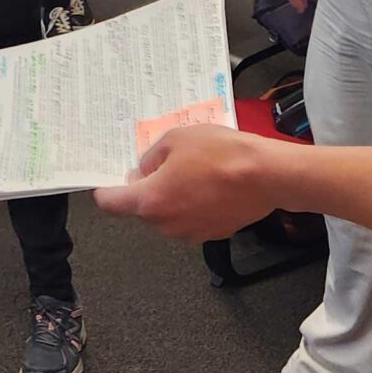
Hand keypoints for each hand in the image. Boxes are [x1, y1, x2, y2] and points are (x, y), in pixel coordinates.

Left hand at [96, 125, 282, 240]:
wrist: (266, 175)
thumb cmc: (222, 154)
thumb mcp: (176, 139)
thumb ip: (151, 157)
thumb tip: (144, 170)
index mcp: (150, 201)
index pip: (111, 204)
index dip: (106, 191)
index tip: (105, 183)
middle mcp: (166, 224)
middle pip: (142, 208)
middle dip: (148, 187)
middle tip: (164, 162)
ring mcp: (190, 233)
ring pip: (168, 214)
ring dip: (172, 195)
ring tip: (194, 169)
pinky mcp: (212, 233)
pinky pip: (191, 218)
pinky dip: (194, 203)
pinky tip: (210, 183)